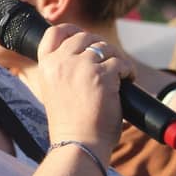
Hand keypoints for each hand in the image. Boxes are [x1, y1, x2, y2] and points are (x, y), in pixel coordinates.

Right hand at [36, 25, 134, 160]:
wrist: (78, 144)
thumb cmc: (70, 123)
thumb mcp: (54, 91)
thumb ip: (63, 70)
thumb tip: (87, 51)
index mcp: (46, 66)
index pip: (55, 32)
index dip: (72, 30)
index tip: (84, 38)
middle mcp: (61, 62)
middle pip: (85, 37)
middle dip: (101, 48)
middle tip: (108, 65)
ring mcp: (81, 67)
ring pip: (105, 47)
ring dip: (116, 59)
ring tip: (120, 75)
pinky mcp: (102, 75)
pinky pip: (121, 62)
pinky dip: (128, 71)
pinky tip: (127, 81)